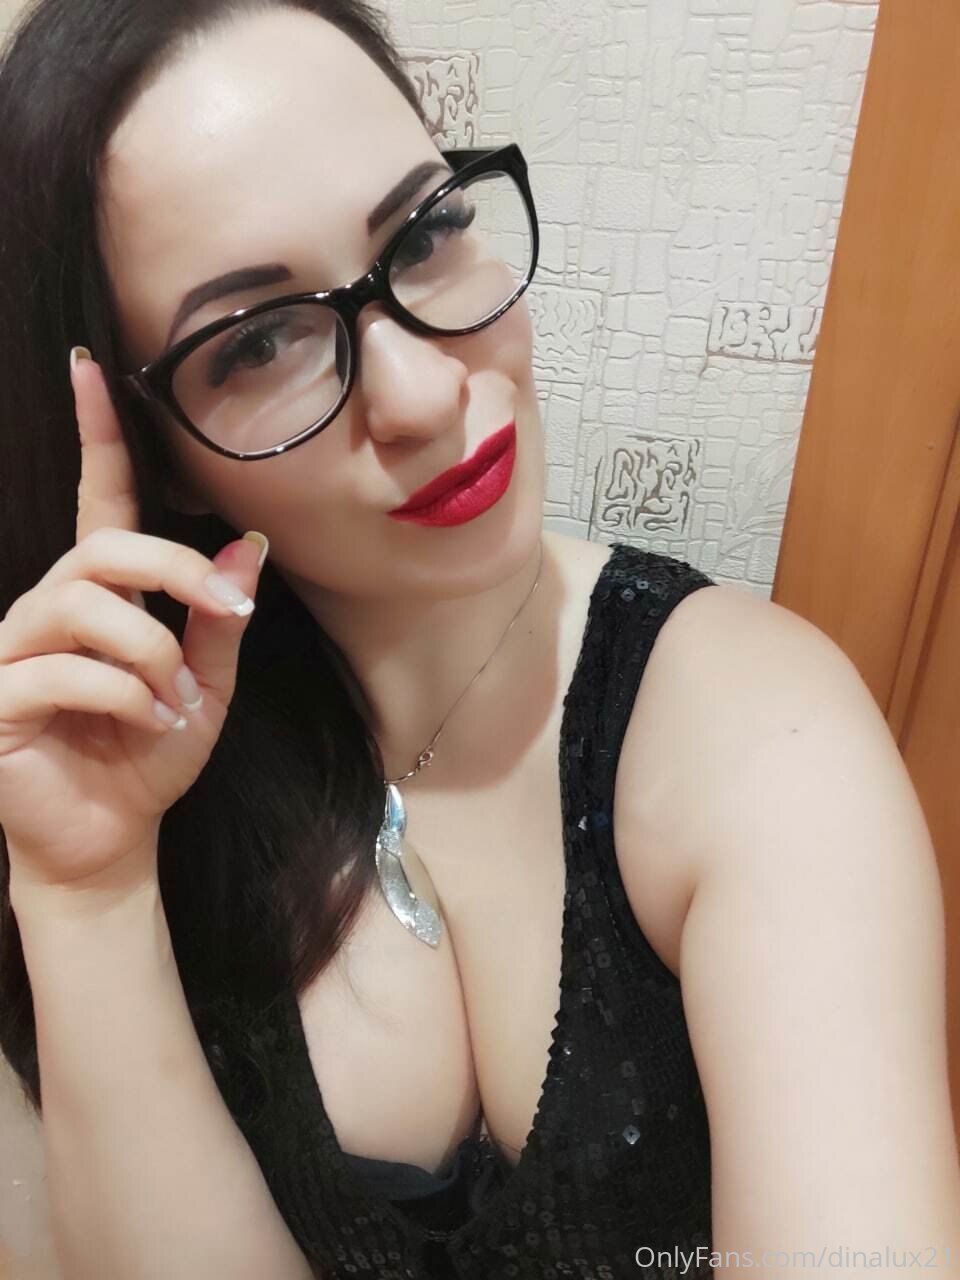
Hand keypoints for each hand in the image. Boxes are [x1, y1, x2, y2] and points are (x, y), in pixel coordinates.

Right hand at [0, 348, 266, 895]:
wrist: (110, 839)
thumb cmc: (149, 757)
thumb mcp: (205, 686)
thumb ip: (218, 621)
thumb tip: (248, 549)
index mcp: (99, 598)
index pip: (97, 503)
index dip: (95, 436)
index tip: (91, 367)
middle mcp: (47, 609)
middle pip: (102, 546)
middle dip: (176, 572)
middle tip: (225, 617)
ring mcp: (11, 652)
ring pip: (83, 604)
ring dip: (150, 651)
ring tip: (175, 699)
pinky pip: (61, 669)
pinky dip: (123, 695)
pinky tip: (150, 724)